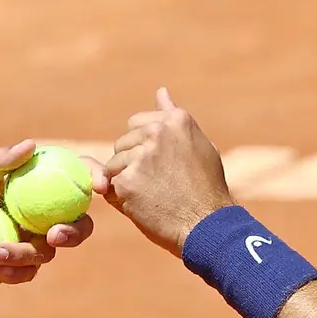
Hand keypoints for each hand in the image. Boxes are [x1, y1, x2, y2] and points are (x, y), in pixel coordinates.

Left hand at [0, 141, 93, 283]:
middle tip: (55, 235)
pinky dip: (14, 271)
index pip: (75, 177)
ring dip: (26, 254)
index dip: (95, 177)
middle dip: (75, 232)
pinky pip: (27, 273)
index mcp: (38, 184)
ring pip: (48, 253)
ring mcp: (31, 241)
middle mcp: (41, 213)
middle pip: (77, 224)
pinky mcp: (17, 265)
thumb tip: (30, 145)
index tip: (98, 185)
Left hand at [95, 89, 234, 254]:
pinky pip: (109, 185)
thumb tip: (161, 91)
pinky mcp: (126, 181)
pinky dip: (120, 198)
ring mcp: (140, 156)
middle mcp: (157, 132)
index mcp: (176, 120)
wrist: (208, 226)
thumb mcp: (199, 145)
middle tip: (161, 184)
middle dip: (133, 162)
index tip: (162, 165)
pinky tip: (144, 205)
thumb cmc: (206, 189)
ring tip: (155, 195)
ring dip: (126, 181)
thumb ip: (173, 117)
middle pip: (122, 143)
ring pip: (114, 164)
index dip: (144, 147)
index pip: (136, 123)